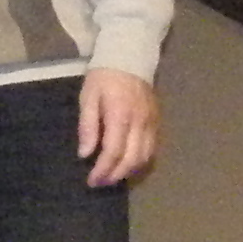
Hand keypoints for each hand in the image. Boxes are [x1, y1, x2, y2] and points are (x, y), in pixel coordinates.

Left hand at [76, 68, 160, 188]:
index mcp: (120, 115)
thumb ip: (88, 126)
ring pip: (144, 157)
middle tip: (100, 183)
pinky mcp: (157, 122)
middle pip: (131, 159)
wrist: (130, 58)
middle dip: (115, 175)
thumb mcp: (88, 97)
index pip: (114, 151)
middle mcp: (140, 122)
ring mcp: (152, 123)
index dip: (103, 170)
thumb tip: (85, 154)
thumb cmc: (104, 78)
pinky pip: (152, 149)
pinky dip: (140, 162)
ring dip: (128, 172)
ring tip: (112, 177)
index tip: (92, 180)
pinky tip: (127, 165)